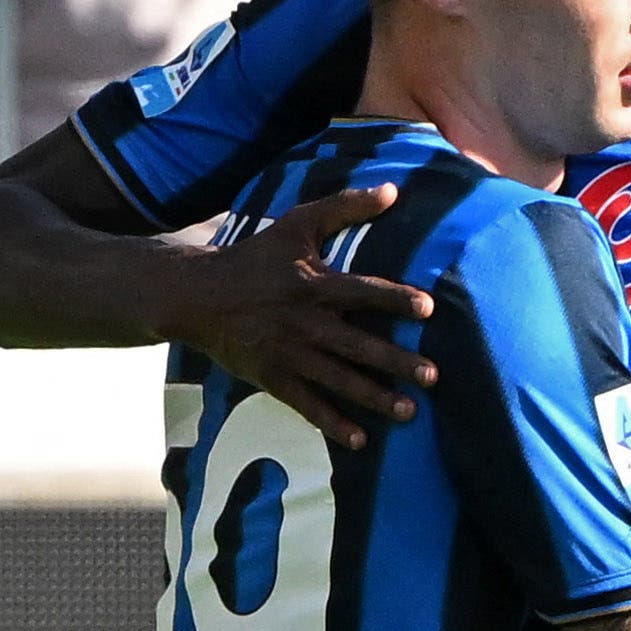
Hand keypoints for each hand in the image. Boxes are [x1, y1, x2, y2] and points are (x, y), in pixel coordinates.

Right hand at [179, 184, 436, 447]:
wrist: (198, 295)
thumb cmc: (255, 257)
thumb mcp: (296, 224)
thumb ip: (344, 207)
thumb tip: (392, 190)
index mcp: (314, 284)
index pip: (363, 292)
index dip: (395, 299)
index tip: (427, 309)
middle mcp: (305, 322)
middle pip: (358, 345)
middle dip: (396, 362)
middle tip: (432, 377)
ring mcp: (288, 353)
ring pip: (338, 380)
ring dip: (375, 398)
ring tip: (409, 411)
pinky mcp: (272, 377)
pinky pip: (306, 404)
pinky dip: (332, 423)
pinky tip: (359, 439)